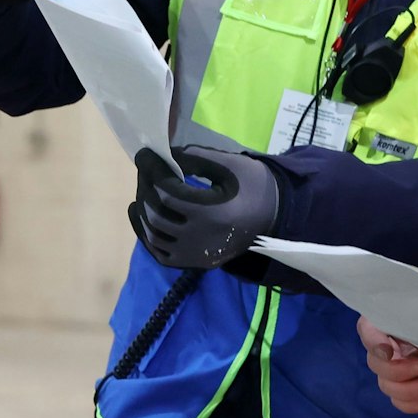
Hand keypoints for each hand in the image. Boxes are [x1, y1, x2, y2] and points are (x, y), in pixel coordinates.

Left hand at [129, 146, 279, 268]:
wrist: (276, 215)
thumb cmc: (254, 186)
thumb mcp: (230, 164)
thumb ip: (195, 158)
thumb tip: (163, 156)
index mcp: (210, 213)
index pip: (166, 192)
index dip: (151, 171)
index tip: (143, 155)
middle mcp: (200, 239)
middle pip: (156, 213)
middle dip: (145, 187)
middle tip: (145, 170)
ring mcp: (196, 255)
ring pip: (154, 235)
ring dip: (144, 210)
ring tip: (144, 189)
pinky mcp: (196, 262)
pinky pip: (161, 253)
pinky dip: (147, 234)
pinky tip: (141, 215)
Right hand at [358, 316, 417, 413]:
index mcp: (397, 317)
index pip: (367, 327)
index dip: (373, 341)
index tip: (389, 352)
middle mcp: (393, 342)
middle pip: (374, 362)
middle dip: (397, 370)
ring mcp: (401, 367)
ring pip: (385, 385)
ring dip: (408, 390)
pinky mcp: (412, 386)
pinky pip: (399, 402)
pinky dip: (413, 403)